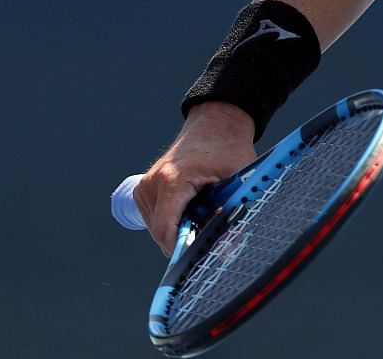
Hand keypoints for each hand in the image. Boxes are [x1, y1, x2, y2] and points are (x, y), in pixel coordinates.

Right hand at [132, 101, 256, 254]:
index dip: (180, 250)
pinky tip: (192, 207)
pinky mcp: (144, 189)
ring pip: (158, 229)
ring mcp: (145, 187)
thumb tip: (228, 248)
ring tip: (203, 210)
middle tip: (212, 229)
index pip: (165, 230)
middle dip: (186, 239)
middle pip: (161, 233)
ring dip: (180, 230)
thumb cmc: (229, 149)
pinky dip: (174, 221)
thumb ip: (233, 213)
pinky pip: (156, 218)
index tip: (197, 259)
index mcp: (173, 181)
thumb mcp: (239, 181)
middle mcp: (152, 184)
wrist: (215, 123)